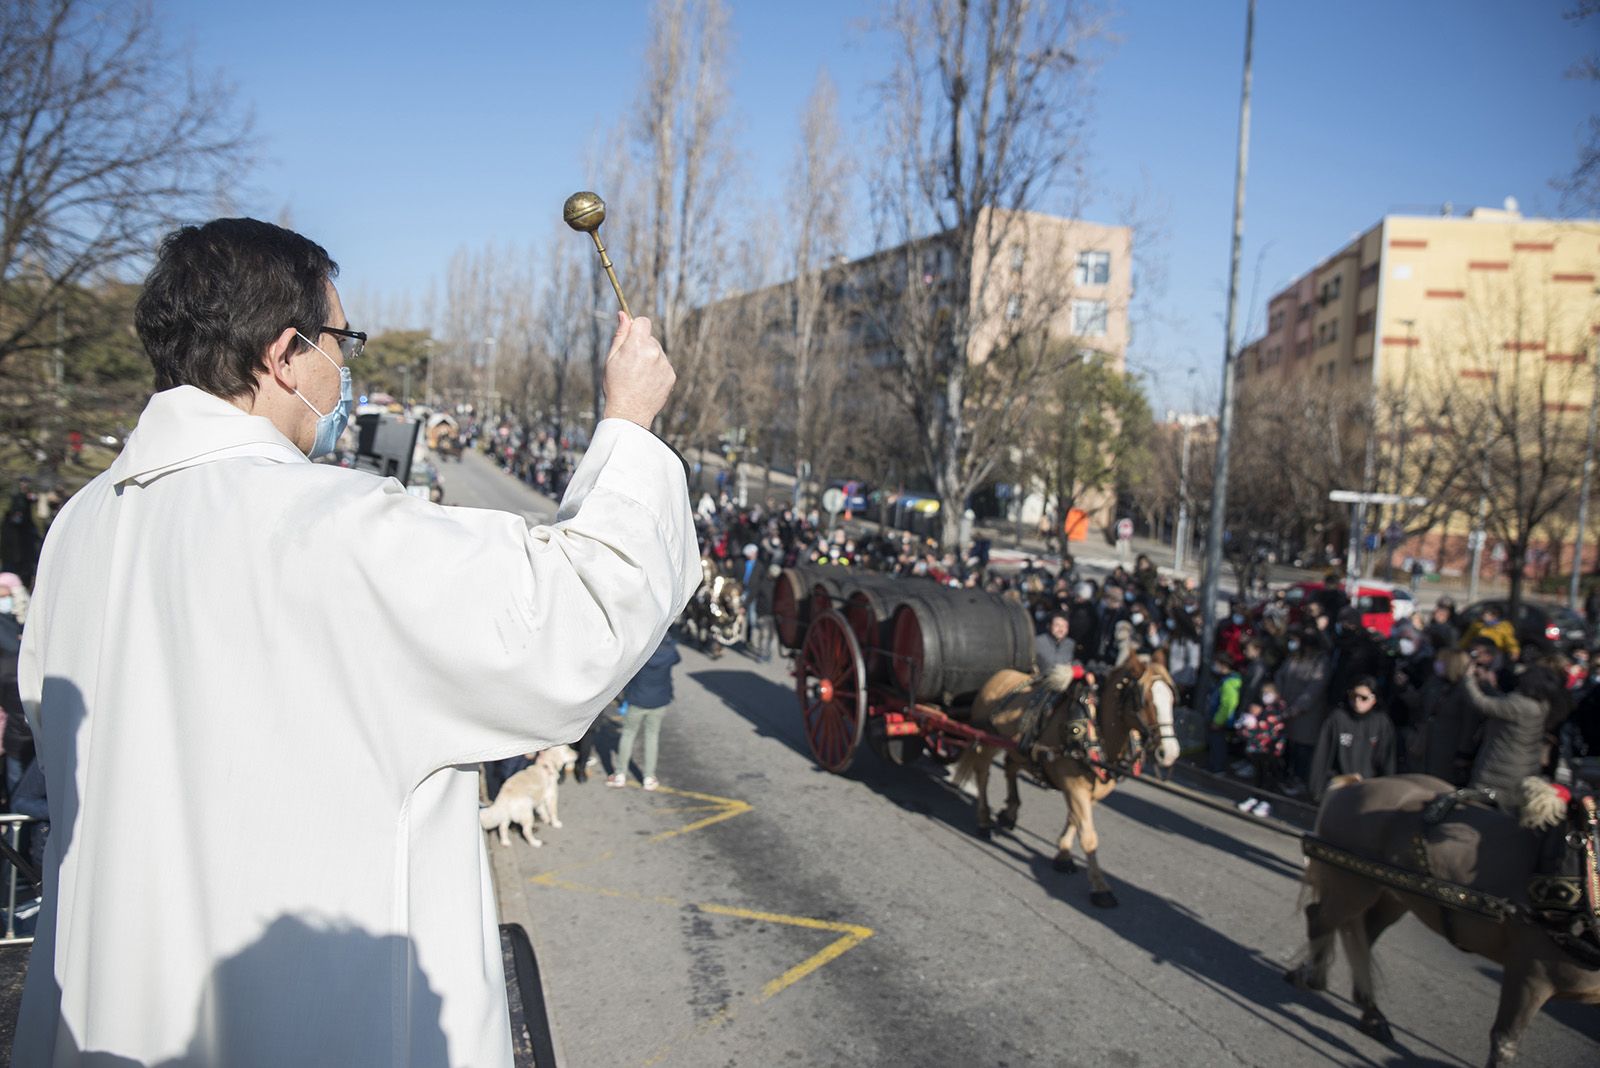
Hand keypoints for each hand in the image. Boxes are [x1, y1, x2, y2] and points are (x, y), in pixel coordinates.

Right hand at [602, 313, 675, 427]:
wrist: (629, 413)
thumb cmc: (616, 385)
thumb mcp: (611, 358)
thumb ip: (620, 335)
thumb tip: (623, 314)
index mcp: (637, 344)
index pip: (643, 322)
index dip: (636, 327)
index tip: (632, 336)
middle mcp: (654, 351)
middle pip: (650, 338)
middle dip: (642, 345)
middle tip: (631, 363)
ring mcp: (665, 364)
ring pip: (658, 352)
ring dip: (650, 358)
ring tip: (638, 376)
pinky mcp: (671, 375)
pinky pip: (664, 365)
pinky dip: (657, 370)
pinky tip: (646, 382)